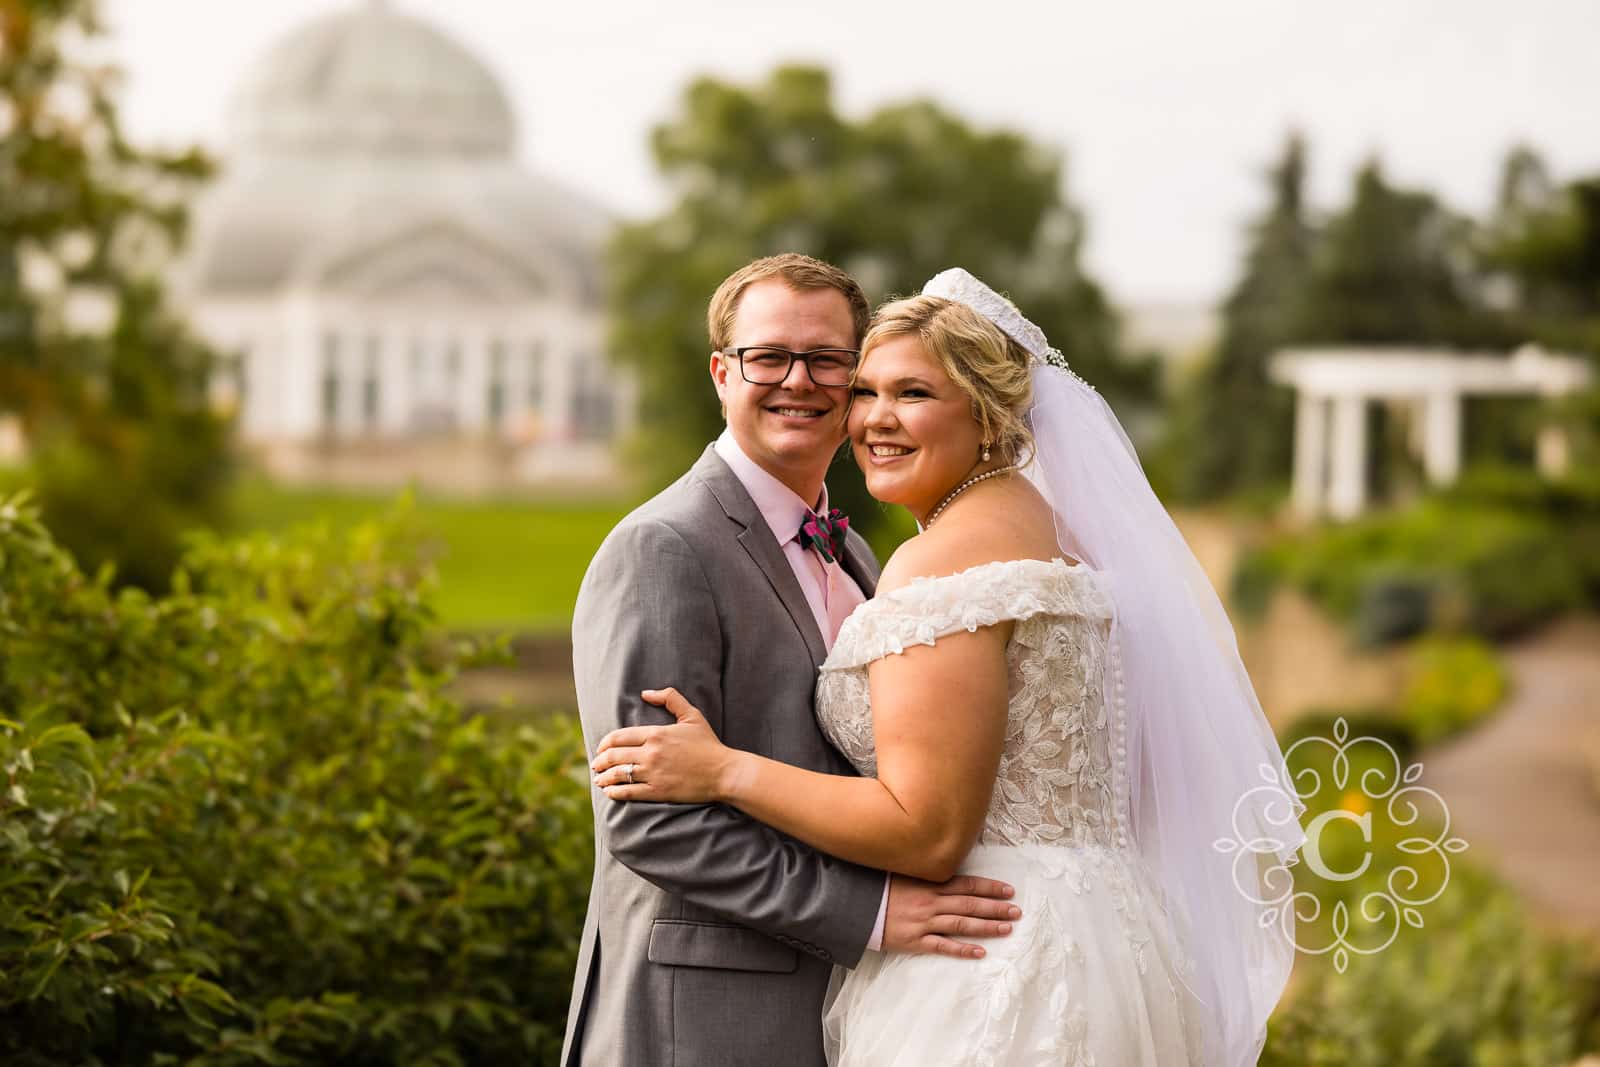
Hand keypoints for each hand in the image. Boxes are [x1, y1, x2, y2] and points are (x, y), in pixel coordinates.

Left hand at [592, 687, 736, 802]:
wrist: (724, 772)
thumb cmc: (708, 744)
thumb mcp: (692, 715)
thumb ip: (670, 698)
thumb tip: (646, 693)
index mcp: (656, 733)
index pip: (619, 736)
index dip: (605, 743)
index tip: (601, 747)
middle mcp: (651, 753)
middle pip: (614, 756)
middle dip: (600, 760)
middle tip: (595, 764)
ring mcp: (653, 773)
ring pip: (618, 774)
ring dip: (603, 777)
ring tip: (598, 779)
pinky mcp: (658, 791)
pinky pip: (628, 792)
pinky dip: (615, 792)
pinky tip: (609, 792)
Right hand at [882, 874, 1020, 959]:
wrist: (855, 907)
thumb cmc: (878, 888)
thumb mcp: (902, 873)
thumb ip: (924, 873)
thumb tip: (945, 866)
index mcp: (929, 883)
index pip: (966, 884)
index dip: (989, 887)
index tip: (1008, 890)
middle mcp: (931, 902)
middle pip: (970, 904)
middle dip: (995, 907)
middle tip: (1017, 911)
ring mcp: (924, 922)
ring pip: (962, 924)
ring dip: (986, 926)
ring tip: (1007, 929)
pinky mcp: (915, 941)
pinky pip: (943, 946)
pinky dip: (962, 949)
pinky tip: (980, 952)